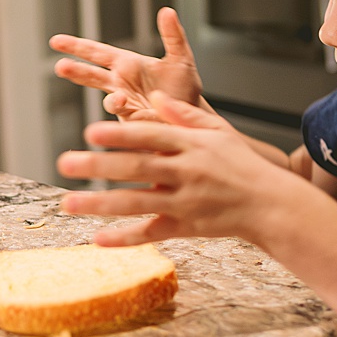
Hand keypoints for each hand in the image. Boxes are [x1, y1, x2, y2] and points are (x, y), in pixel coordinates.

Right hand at [50, 7, 205, 121]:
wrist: (190, 118)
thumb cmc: (184, 89)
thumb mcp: (181, 58)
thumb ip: (173, 36)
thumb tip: (167, 11)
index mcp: (127, 64)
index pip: (97, 52)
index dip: (76, 46)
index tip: (56, 42)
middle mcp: (120, 83)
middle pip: (90, 74)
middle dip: (74, 70)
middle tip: (59, 66)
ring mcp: (123, 104)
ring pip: (105, 99)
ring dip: (110, 100)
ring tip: (119, 98)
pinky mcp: (131, 122)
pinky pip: (121, 116)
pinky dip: (119, 109)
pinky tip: (126, 103)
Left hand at [56, 91, 301, 245]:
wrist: (270, 204)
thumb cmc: (242, 164)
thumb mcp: (217, 131)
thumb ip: (183, 114)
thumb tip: (153, 96)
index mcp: (191, 145)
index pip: (150, 136)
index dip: (120, 133)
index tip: (90, 131)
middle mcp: (186, 172)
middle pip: (137, 168)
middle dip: (99, 166)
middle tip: (65, 162)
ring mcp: (186, 202)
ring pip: (137, 203)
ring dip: (100, 203)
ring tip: (68, 203)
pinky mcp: (186, 227)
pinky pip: (152, 233)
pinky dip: (125, 238)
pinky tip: (98, 239)